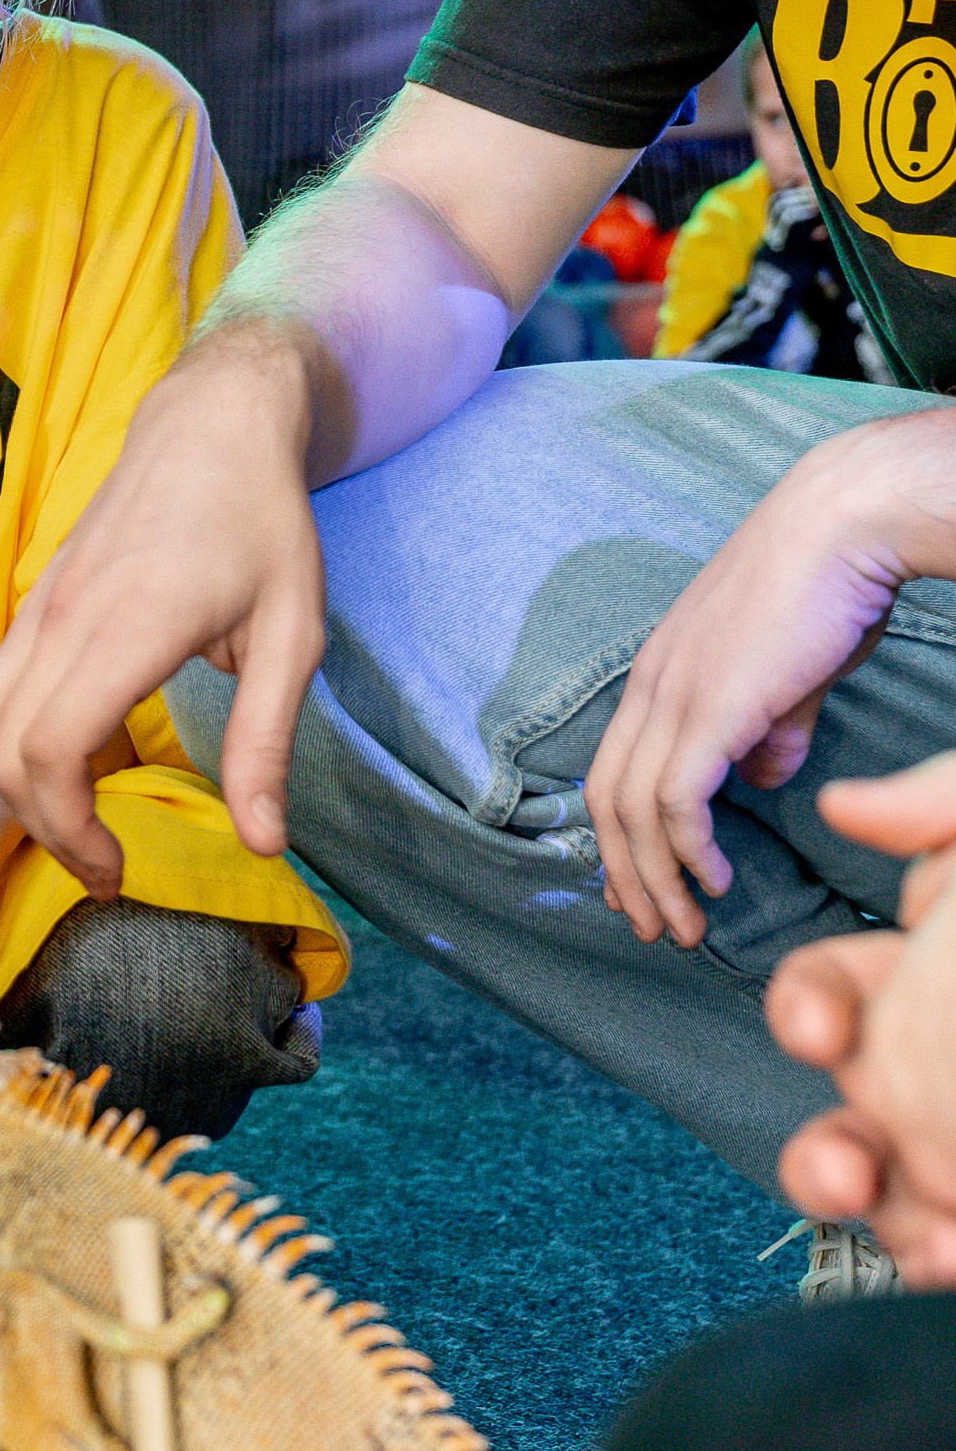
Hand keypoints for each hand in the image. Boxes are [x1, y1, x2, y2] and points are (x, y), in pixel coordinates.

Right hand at [0, 327, 326, 900]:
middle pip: (2, 748)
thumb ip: (266, 739)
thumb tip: (265, 844)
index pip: (50, 748)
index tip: (116, 869)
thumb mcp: (292, 633)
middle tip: (96, 878)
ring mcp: (39, 615)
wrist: (208, 425)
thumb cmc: (262, 525)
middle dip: (32, 829)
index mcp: (128, 628)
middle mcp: (63, 622)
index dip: (68, 827)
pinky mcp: (34, 613)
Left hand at [583, 413, 955, 943]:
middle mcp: (651, 685)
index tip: (640, 888)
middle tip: (653, 927)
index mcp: (660, 673)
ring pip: (633, 811)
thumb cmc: (828, 589)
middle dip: (626, 873)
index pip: (613, 769)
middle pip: (607, 800)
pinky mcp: (710, 706)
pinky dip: (688, 850)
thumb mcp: (793, 673)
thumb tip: (762, 777)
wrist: (842, 523)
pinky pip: (677, 800)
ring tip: (684, 926)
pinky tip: (715, 878)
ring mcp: (675, 693)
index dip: (619, 837)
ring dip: (655, 878)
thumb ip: (772, 726)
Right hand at [769, 751, 955, 1285]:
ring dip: (903, 1232)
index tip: (817, 1032)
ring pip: (911, 1207)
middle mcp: (944, 1074)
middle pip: (857, 1127)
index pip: (830, 998)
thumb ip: (946, 804)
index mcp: (922, 977)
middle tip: (846, 1175)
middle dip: (829, 1161)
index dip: (809, 1013)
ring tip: (934, 1246)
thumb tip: (847, 806)